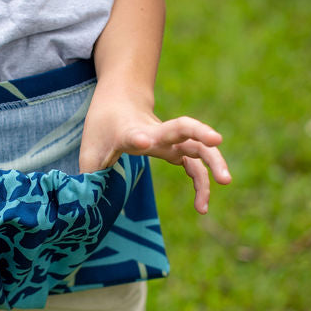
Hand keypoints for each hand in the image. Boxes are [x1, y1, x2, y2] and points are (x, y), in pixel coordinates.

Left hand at [78, 90, 230, 214]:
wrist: (120, 102)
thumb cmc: (103, 128)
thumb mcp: (89, 151)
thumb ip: (88, 176)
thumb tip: (85, 208)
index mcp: (129, 131)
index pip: (133, 133)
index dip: (136, 138)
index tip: (143, 141)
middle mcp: (154, 133)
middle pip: (182, 128)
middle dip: (200, 134)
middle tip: (217, 143)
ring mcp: (169, 140)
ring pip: (197, 146)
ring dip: (213, 162)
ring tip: (225, 182)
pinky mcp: (176, 149)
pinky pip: (195, 165)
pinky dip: (202, 182)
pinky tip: (201, 205)